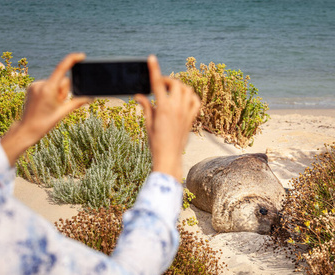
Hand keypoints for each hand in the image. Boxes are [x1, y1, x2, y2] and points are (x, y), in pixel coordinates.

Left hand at [1, 53, 89, 165]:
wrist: (27, 129)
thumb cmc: (45, 122)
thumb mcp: (63, 112)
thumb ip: (77, 102)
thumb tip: (90, 97)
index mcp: (49, 89)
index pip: (62, 69)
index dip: (72, 60)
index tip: (81, 56)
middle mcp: (40, 84)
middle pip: (62, 81)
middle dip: (64, 91)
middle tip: (58, 105)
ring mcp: (35, 85)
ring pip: (55, 84)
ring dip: (57, 93)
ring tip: (50, 106)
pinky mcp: (32, 87)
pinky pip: (47, 85)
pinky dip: (50, 93)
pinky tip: (45, 103)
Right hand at [135, 56, 200, 180]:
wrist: (169, 157)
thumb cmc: (156, 142)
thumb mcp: (148, 123)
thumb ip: (146, 107)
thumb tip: (138, 96)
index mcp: (164, 108)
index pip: (157, 84)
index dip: (154, 69)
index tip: (151, 58)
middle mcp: (177, 108)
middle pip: (175, 84)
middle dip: (167, 81)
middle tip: (159, 85)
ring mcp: (186, 113)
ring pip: (187, 90)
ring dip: (179, 86)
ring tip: (170, 91)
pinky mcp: (192, 118)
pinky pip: (196, 101)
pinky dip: (191, 96)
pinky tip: (184, 98)